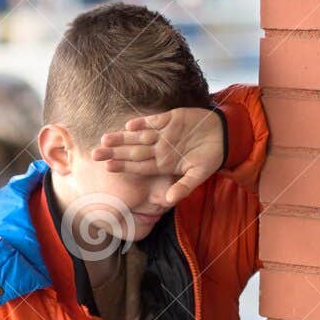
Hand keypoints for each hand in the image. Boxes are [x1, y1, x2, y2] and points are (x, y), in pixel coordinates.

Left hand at [91, 108, 225, 206]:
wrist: (224, 135)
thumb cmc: (210, 157)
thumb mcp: (199, 174)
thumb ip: (184, 186)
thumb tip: (169, 200)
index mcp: (163, 164)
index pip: (139, 166)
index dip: (123, 166)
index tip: (108, 167)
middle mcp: (160, 148)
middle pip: (133, 151)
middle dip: (115, 152)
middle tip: (95, 153)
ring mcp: (164, 133)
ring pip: (139, 136)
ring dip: (123, 137)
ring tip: (105, 139)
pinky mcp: (172, 118)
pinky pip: (155, 121)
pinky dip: (144, 122)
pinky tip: (129, 125)